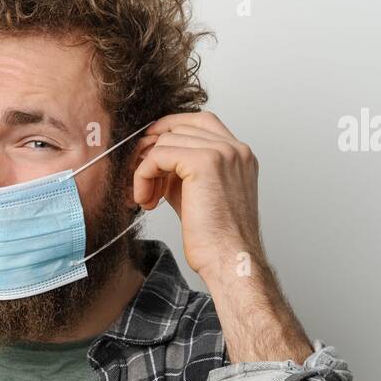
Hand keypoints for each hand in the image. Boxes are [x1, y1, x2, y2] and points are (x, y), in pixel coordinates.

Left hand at [131, 111, 265, 284]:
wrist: (228, 259)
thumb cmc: (215, 237)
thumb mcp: (198, 194)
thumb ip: (183, 171)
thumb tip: (153, 159)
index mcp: (239, 155)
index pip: (201, 121)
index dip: (170, 129)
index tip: (149, 151)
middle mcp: (235, 149)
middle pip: (181, 125)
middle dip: (153, 148)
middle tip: (141, 176)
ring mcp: (222, 152)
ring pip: (166, 140)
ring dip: (147, 169)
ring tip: (147, 197)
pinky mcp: (204, 162)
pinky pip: (158, 155)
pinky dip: (144, 175)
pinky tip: (147, 200)